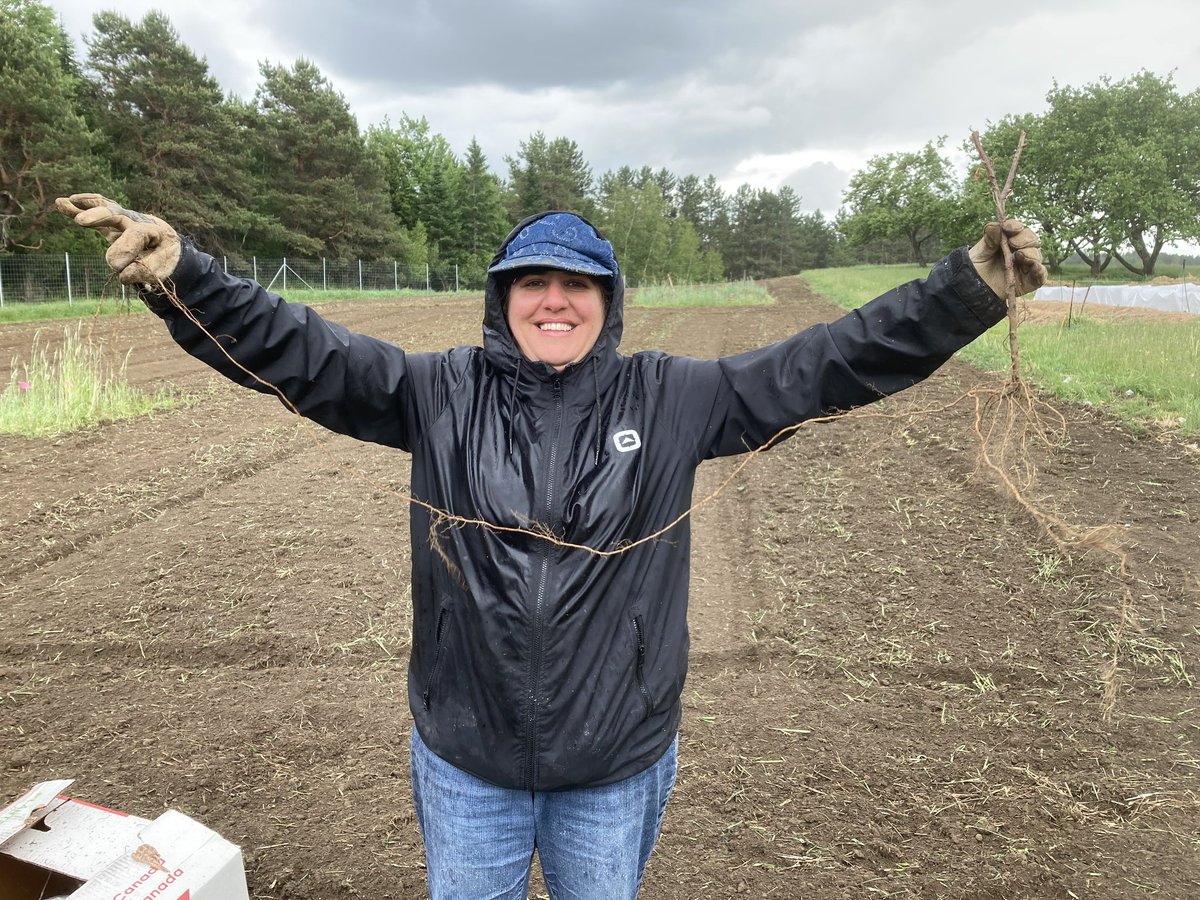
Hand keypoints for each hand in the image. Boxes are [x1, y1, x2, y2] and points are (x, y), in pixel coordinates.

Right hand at [55, 193, 180, 286]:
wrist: (169, 249)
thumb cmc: (164, 261)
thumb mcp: (162, 270)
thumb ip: (144, 271)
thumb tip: (122, 275)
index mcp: (155, 231)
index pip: (137, 235)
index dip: (125, 250)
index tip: (118, 270)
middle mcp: (138, 221)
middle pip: (118, 214)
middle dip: (100, 216)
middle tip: (81, 221)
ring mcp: (124, 220)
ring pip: (105, 208)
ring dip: (85, 206)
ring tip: (67, 202)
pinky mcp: (112, 223)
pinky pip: (96, 213)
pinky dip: (79, 207)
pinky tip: (62, 203)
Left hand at [968, 219, 1046, 298]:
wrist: (972, 288)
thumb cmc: (976, 267)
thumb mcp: (980, 251)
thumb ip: (989, 238)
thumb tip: (998, 225)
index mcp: (1009, 240)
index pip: (1018, 229)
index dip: (1014, 226)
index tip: (1007, 228)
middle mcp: (1020, 251)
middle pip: (1031, 240)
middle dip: (1024, 239)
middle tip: (1012, 243)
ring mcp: (1026, 266)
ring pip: (1037, 256)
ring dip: (1030, 253)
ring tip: (1019, 255)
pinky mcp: (1029, 281)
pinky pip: (1041, 275)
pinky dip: (1040, 270)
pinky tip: (1034, 267)